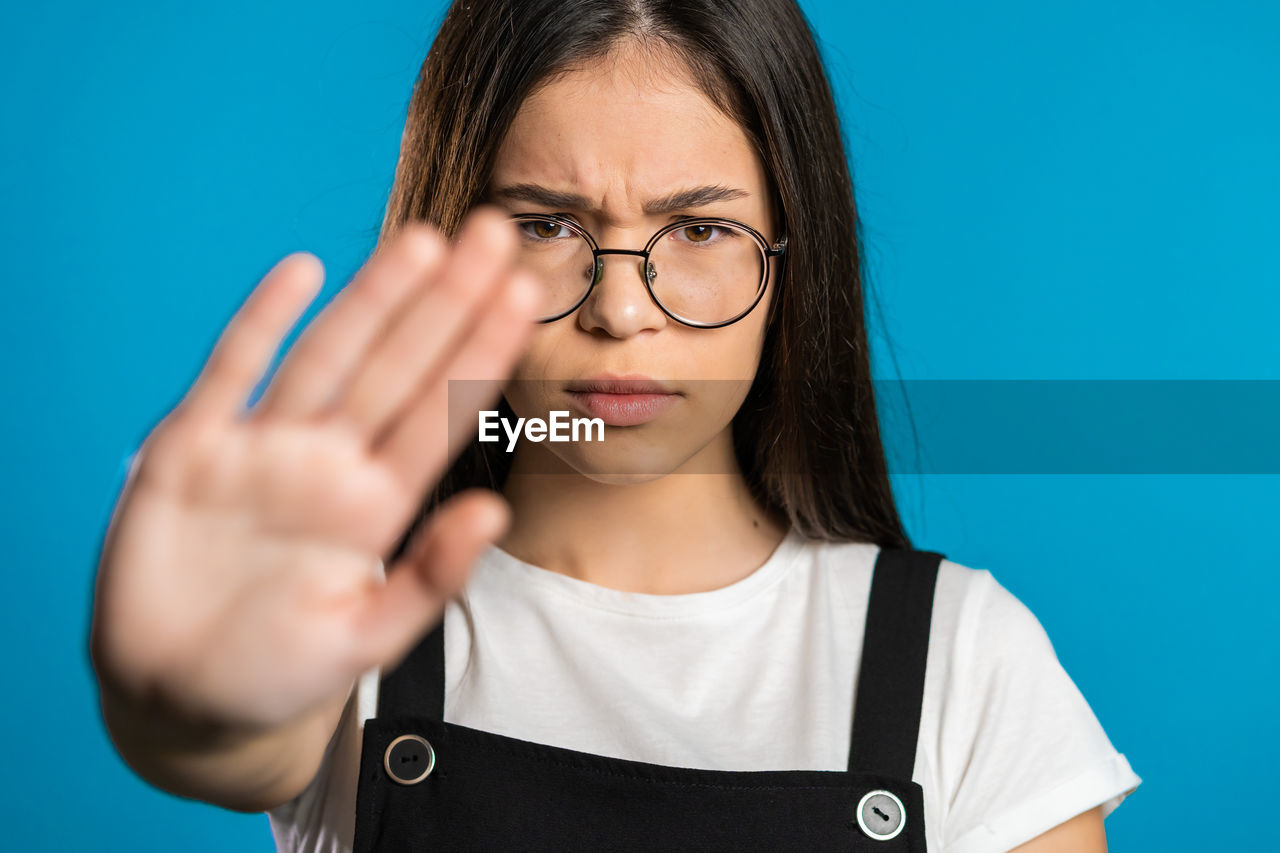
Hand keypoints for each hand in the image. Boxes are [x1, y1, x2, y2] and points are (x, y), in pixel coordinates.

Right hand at [90, 206, 538, 730]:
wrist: (177, 697)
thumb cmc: (278, 673)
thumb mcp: (364, 639)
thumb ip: (428, 578)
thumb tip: (493, 511)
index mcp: (375, 506)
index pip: (440, 413)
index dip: (480, 353)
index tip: (523, 294)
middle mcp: (326, 463)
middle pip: (396, 367)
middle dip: (445, 302)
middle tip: (496, 233)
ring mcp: (260, 450)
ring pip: (326, 357)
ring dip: (373, 298)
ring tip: (424, 241)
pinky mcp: (188, 451)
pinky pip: (230, 373)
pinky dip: (261, 324)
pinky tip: (301, 271)